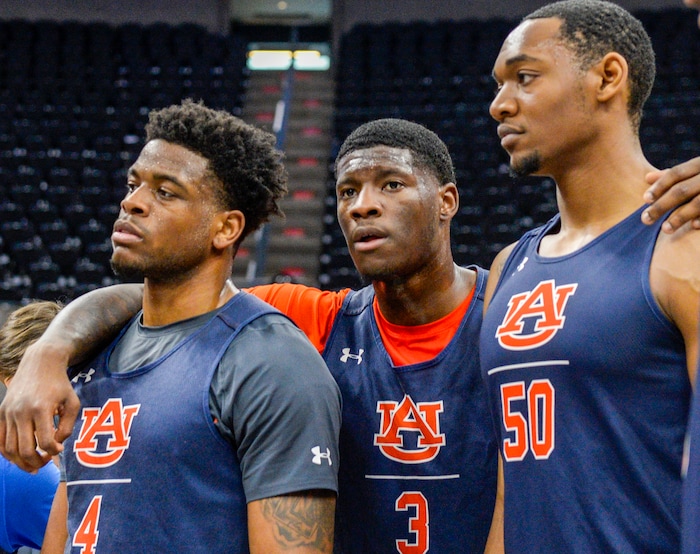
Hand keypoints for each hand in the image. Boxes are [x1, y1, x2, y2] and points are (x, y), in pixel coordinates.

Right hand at [0, 341, 78, 471]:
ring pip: (9, 448)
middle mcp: (21, 412)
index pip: (45, 441)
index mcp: (41, 408)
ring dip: (20, 462)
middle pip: (24, 449)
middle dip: (36, 462)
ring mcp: (8, 412)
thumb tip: (56, 445)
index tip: (59, 450)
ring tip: (33, 465)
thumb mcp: (72, 402)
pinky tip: (18, 457)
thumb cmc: (60, 384)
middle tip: (45, 463)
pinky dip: (6, 452)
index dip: (53, 451)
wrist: (40, 362)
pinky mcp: (1, 412)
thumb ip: (68, 426)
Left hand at [642, 157, 699, 232]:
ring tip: (665, 229)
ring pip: (698, 202)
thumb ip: (676, 175)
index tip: (644, 200)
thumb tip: (647, 178)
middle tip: (644, 220)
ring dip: (680, 216)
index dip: (659, 186)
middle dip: (662, 205)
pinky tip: (693, 226)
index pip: (676, 174)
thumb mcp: (699, 168)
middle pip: (682, 190)